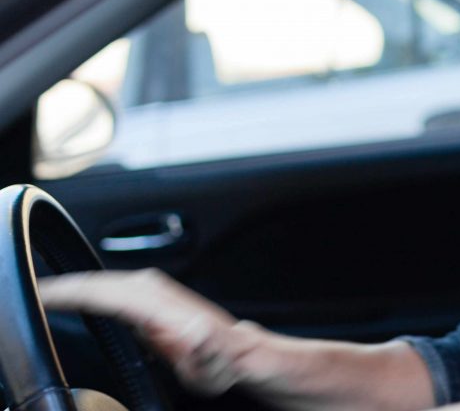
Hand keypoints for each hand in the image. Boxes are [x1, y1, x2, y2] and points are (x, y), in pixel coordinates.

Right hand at [39, 269, 265, 395]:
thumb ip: (206, 349)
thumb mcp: (215, 364)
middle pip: (101, 283)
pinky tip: (75, 295)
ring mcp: (154, 292)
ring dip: (76, 285)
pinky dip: (89, 289)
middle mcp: (158, 293)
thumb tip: (198, 332)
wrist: (237, 355)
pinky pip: (111, 288)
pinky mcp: (151, 297)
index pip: (109, 293)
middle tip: (36, 294)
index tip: (46, 295)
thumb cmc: (223, 364)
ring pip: (105, 282)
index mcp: (165, 307)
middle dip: (67, 286)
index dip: (75, 293)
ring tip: (47, 293)